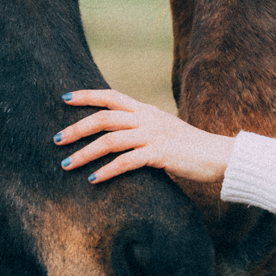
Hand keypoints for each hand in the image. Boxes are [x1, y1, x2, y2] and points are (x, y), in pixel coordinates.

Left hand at [55, 89, 234, 185]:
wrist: (219, 155)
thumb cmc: (190, 148)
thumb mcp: (164, 131)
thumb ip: (142, 131)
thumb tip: (118, 140)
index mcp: (146, 110)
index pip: (111, 96)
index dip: (87, 95)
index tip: (65, 98)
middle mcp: (147, 118)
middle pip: (104, 117)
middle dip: (77, 128)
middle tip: (56, 139)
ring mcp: (154, 135)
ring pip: (110, 140)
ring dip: (85, 153)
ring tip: (66, 164)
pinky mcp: (160, 154)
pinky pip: (127, 162)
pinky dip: (107, 171)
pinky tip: (93, 180)